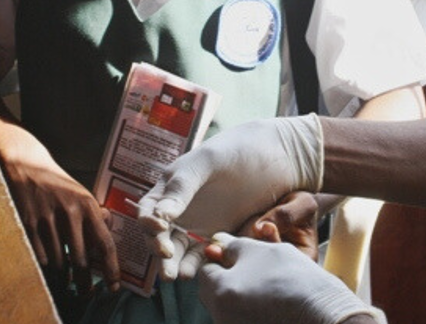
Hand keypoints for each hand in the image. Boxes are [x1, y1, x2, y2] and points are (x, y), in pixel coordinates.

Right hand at [0, 121, 119, 291]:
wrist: (26, 166)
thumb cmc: (57, 183)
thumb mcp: (81, 192)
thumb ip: (95, 212)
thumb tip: (109, 228)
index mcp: (87, 205)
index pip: (104, 243)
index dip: (111, 268)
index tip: (114, 285)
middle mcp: (70, 213)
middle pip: (81, 259)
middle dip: (86, 282)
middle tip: (87, 292)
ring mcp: (48, 219)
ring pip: (59, 262)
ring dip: (65, 278)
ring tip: (69, 284)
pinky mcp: (29, 223)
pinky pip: (40, 256)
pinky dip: (47, 267)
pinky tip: (51, 270)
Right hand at [137, 115, 324, 279]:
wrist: (277, 156)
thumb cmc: (237, 150)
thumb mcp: (207, 161)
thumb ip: (182, 187)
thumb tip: (159, 217)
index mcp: (171, 187)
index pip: (148, 211)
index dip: (147, 223)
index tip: (159, 229)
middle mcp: (181, 209)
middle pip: (160, 236)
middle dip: (159, 250)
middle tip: (167, 260)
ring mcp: (200, 224)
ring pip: (180, 251)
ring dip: (176, 264)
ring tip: (181, 275)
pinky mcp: (221, 236)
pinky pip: (205, 255)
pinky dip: (200, 265)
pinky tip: (202, 271)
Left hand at [199, 233, 380, 323]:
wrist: (324, 313)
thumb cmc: (293, 277)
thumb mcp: (262, 251)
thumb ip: (234, 247)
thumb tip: (217, 245)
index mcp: (219, 293)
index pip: (206, 272)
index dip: (222, 260)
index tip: (240, 256)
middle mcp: (221, 316)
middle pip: (214, 292)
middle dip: (229, 279)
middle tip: (256, 270)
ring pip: (229, 305)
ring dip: (242, 293)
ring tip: (269, 286)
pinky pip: (244, 317)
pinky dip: (253, 309)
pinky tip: (274, 303)